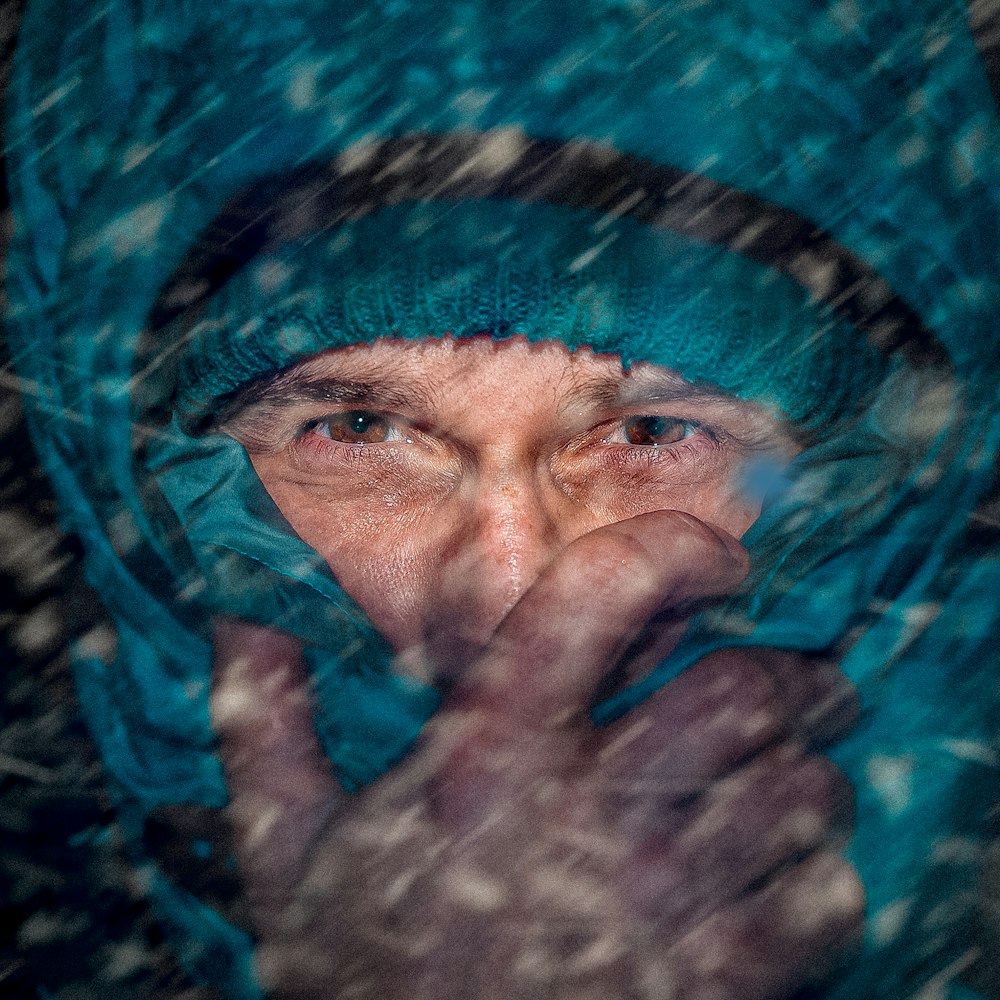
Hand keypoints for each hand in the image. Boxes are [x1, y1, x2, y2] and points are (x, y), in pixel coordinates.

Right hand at [212, 510, 862, 999]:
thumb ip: (262, 719)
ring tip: (800, 773)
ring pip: (795, 793)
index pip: (595, 598)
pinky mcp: (710, 991)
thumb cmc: (358, 979)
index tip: (715, 558)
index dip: (672, 550)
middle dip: (794, 676)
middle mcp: (581, 813)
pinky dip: (823, 879)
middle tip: (806, 681)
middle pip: (739, 693)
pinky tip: (792, 877)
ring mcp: (654, 905)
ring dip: (809, 775)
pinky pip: (817, 906)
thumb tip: (235, 614)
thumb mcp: (286, 846)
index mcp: (485, 755)